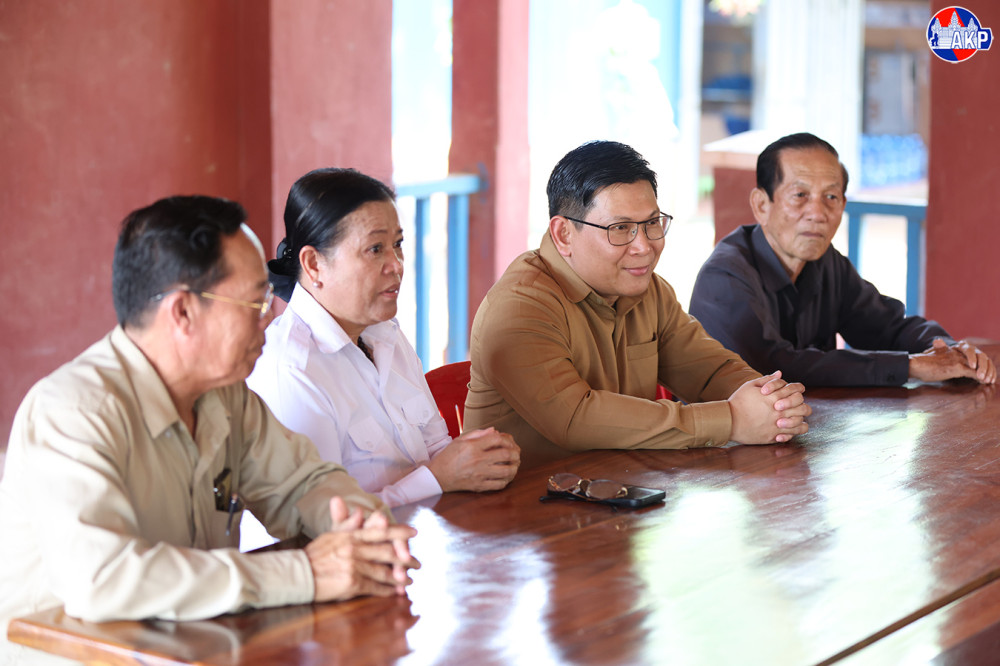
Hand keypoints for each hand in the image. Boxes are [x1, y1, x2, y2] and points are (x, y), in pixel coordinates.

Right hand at [305, 498, 420, 601]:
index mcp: (351, 535)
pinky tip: (394, 591)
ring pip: (384, 571)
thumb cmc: (313, 555)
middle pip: (387, 552)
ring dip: (399, 577)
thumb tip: (360, 511)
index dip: (399, 531)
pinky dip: (386, 590)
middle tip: (418, 563)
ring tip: (409, 581)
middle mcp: (355, 548)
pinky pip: (375, 586)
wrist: (298, 574)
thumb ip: (347, 524)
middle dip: (405, 558)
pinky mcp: (352, 582)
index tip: (414, 532)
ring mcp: (355, 566)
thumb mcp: (330, 535)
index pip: (380, 531)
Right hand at [427, 428, 519, 492]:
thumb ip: (478, 434)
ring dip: (514, 467)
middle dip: (515, 453)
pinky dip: (507, 480)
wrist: (437, 476)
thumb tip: (494, 431)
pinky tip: (506, 476)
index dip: (506, 439)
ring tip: (515, 464)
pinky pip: (499, 485)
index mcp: (472, 447)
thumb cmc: (448, 457)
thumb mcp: (459, 440)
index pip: (497, 439)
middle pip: (505, 454)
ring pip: (506, 471)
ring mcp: (479, 474)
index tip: (508, 441)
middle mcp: (478, 460)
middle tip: (516, 453)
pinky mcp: (479, 486)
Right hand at [728, 371, 810, 444]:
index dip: (797, 390)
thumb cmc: (739, 401)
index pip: (797, 391)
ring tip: (793, 416)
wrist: (729, 420)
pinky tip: (788, 426)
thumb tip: (780, 373)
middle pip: (803, 406)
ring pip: (801, 421)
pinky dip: (794, 430)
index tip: (791, 392)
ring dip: (799, 417)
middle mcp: (779, 411)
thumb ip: (767, 379)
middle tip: (793, 405)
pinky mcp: (774, 436)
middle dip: (800, 404)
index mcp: (775, 397)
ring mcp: (778, 425)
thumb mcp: (750, 386)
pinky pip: (793, 434)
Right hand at [909, 338, 996, 383]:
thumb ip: (939, 348)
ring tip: (989, 381)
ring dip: (985, 374)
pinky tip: (983, 381)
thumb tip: (938, 341)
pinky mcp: (956, 367)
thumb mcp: (933, 353)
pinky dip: (980, 377)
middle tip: (990, 379)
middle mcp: (957, 353)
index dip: (982, 363)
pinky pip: (973, 372)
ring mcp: (957, 359)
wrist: (915, 364)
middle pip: (979, 359)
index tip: (985, 372)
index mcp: (953, 349)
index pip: (974, 354)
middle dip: (988, 369)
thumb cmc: (922, 362)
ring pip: (978, 366)